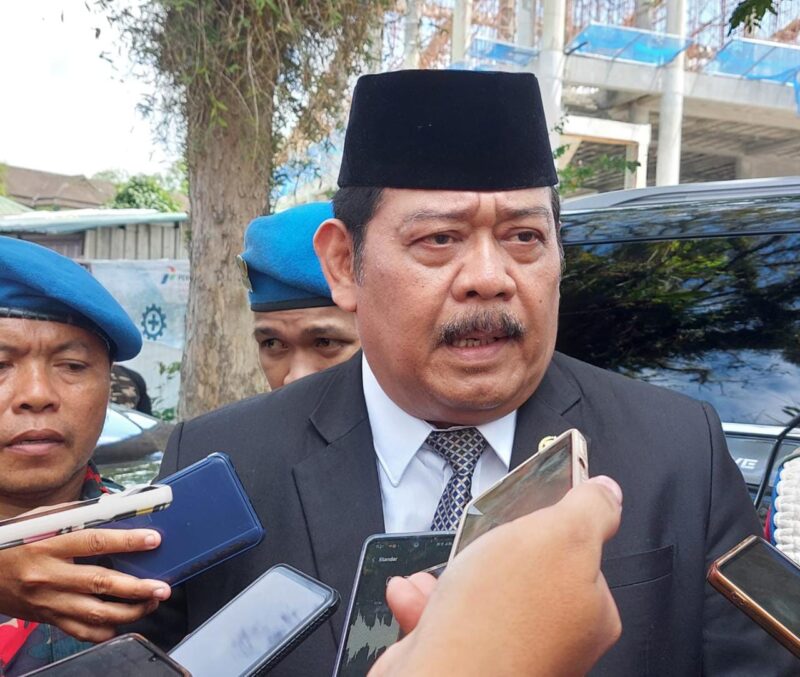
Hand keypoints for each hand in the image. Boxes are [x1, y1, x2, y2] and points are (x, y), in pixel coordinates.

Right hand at [0, 528, 169, 642]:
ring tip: (151, 603)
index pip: (94, 542)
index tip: (152, 541)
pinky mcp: (47, 618)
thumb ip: (77, 515)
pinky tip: (122, 622)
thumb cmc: (12, 541)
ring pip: (95, 613)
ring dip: (129, 611)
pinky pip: (80, 631)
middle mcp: (49, 575)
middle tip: (161, 587)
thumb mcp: (40, 520)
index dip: (126, 542)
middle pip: (100, 583)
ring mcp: (48, 601)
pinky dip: (104, 630)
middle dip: (136, 587)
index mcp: (48, 544)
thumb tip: (116, 509)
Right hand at [370, 476, 622, 676]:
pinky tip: (414, 594)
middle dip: (489, 549)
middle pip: (522, 571)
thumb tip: (608, 492)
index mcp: (590, 612)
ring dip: (450, 574)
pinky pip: (446, 618)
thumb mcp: (560, 537)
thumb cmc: (501, 622)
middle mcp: (554, 639)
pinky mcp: (467, 659)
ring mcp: (510, 652)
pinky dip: (427, 602)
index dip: (550, 527)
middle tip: (481, 542)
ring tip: (440, 571)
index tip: (527, 514)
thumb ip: (589, 510)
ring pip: (478, 594)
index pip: (579, 554)